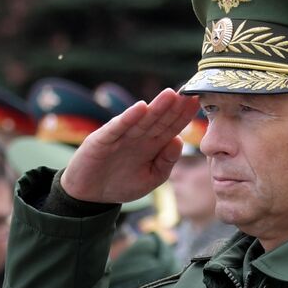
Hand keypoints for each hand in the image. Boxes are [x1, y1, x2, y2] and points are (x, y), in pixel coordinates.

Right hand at [60, 90, 198, 203]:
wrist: (89, 195)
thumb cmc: (120, 184)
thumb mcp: (150, 178)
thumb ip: (166, 162)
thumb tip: (180, 141)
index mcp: (153, 145)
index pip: (172, 127)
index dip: (184, 115)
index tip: (198, 102)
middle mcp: (139, 136)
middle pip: (159, 119)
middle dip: (174, 107)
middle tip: (189, 92)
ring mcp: (121, 136)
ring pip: (142, 120)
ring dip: (156, 107)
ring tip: (171, 94)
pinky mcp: (103, 139)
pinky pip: (118, 127)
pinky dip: (129, 118)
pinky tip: (140, 108)